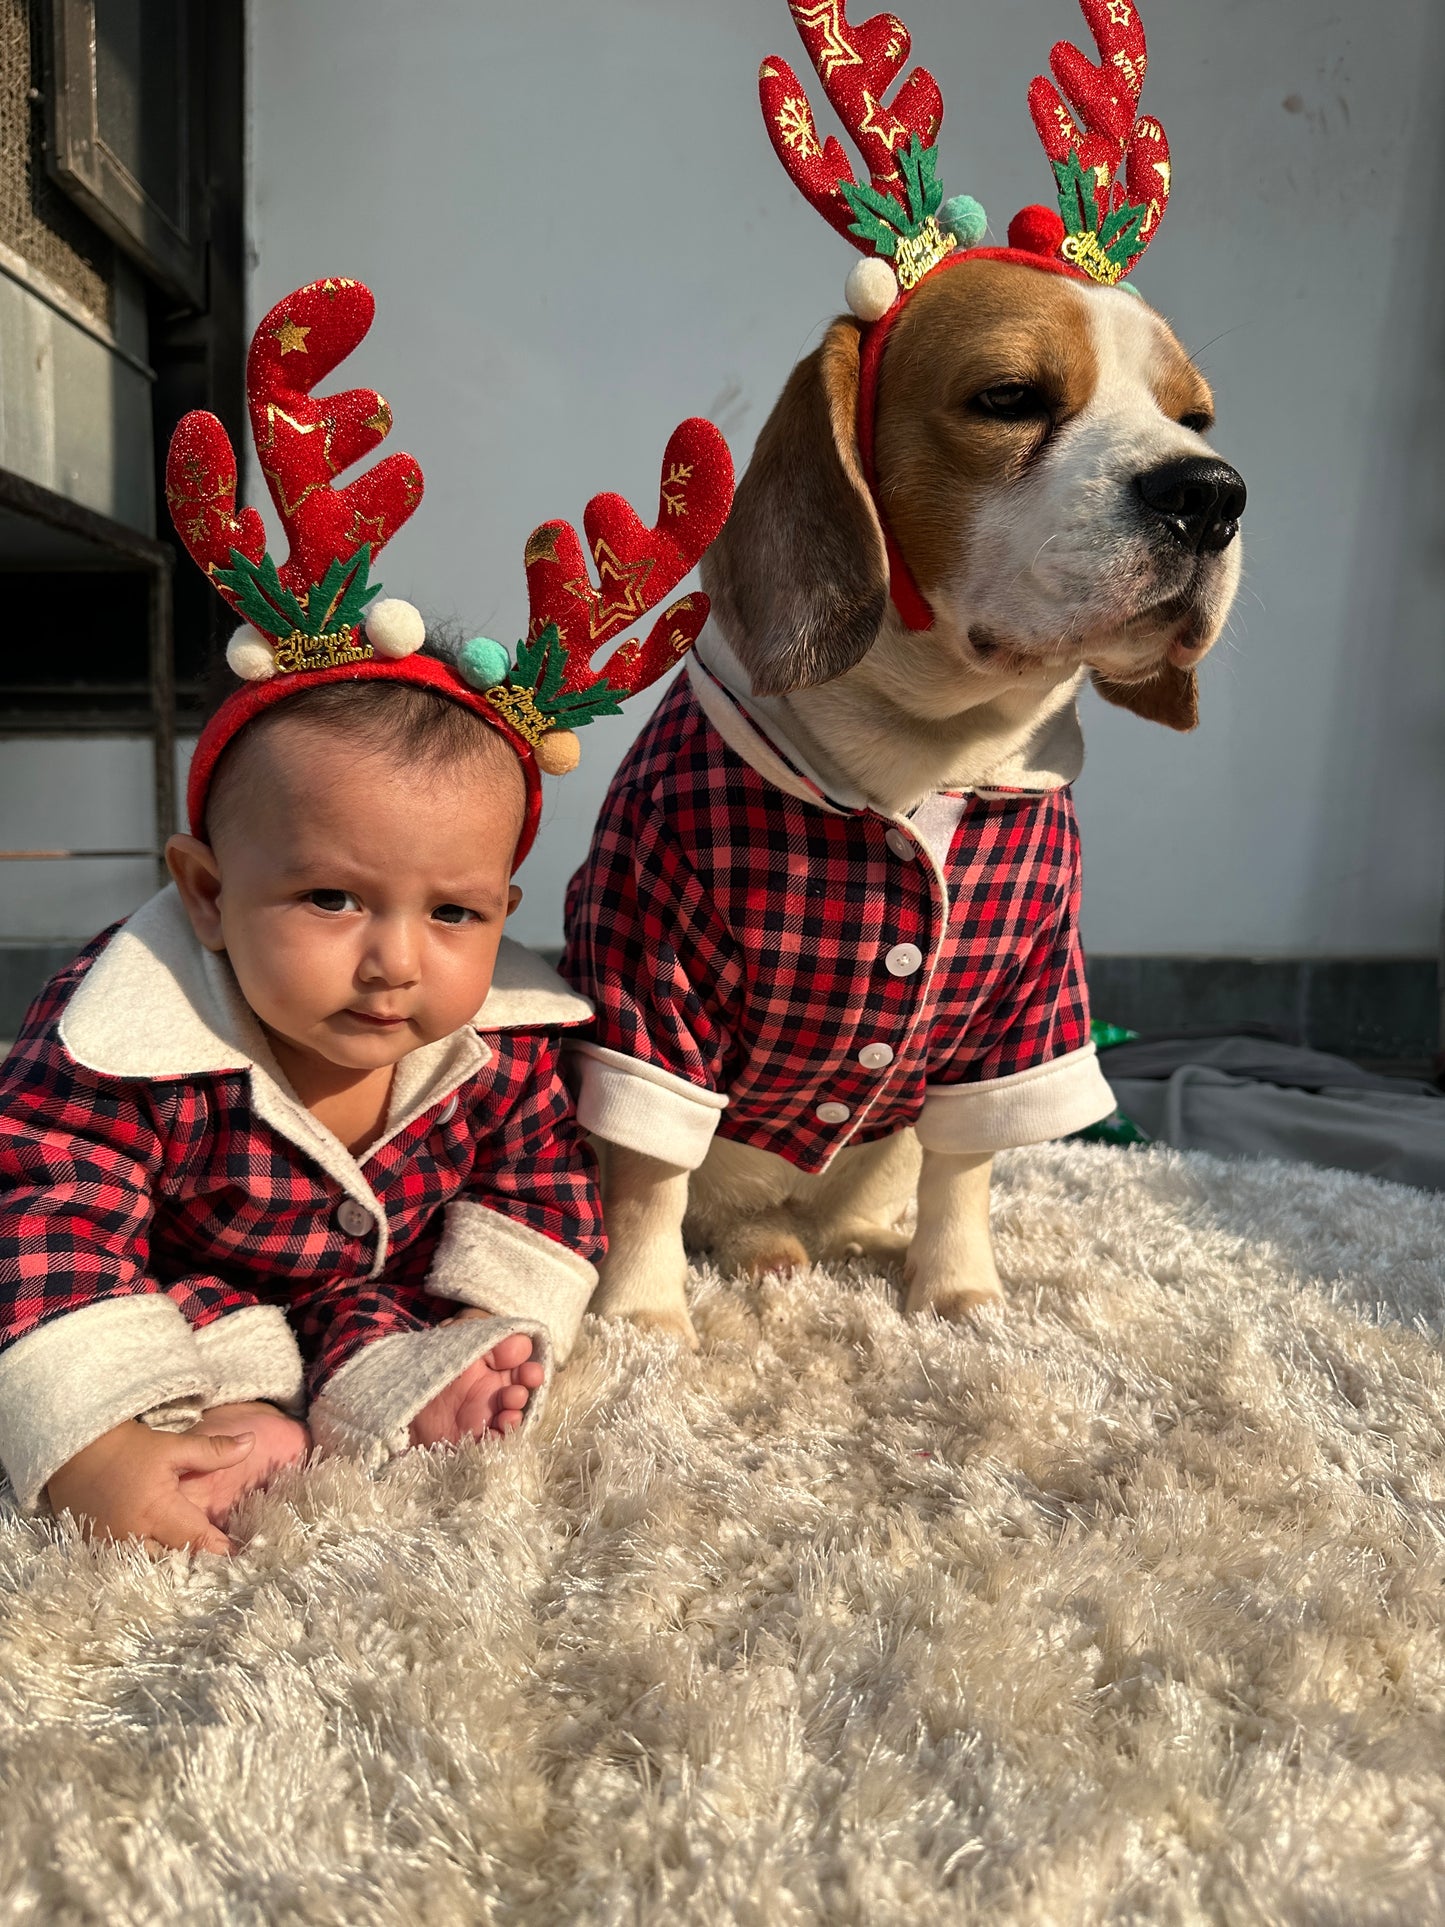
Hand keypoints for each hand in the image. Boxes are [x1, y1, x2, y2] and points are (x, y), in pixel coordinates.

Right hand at [46, 1419, 254, 1556]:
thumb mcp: (172, 1447)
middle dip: (198, 1565)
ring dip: (173, 1568)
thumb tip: (251, 1442)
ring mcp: (112, 1551)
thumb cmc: (127, 1448)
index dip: (223, 1551)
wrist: (74, 1451)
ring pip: (152, 1570)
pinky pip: (128, 1567)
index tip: (246, 1555)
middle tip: (222, 1564)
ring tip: (195, 1568)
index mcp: (157, 1513)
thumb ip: (213, 1451)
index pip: (200, 1543)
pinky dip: (147, 1565)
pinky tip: (162, 1562)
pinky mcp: (97, 1553)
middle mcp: (134, 1539)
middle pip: (176, 1564)